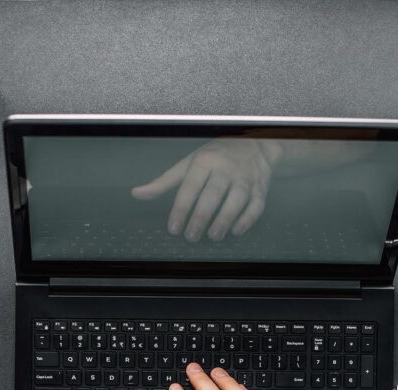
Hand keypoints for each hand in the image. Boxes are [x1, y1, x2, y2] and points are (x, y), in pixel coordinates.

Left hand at [131, 139, 280, 241]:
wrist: (254, 144)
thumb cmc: (215, 156)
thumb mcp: (188, 164)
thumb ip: (164, 182)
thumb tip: (137, 194)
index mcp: (205, 162)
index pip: (190, 187)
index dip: (181, 209)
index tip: (174, 228)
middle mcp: (225, 169)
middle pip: (213, 194)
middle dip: (201, 217)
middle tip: (191, 236)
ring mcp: (245, 178)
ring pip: (236, 200)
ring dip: (225, 219)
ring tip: (213, 236)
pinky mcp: (260, 188)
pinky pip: (256, 205)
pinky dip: (247, 219)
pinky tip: (236, 231)